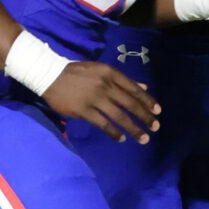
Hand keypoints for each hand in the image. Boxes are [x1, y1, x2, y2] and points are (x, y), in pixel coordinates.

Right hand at [44, 61, 159, 141]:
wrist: (50, 75)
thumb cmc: (78, 73)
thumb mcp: (101, 70)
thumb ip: (122, 80)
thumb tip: (144, 87)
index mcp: (110, 73)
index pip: (134, 89)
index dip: (148, 101)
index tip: (158, 112)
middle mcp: (105, 85)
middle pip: (130, 103)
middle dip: (145, 117)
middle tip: (156, 127)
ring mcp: (94, 98)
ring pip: (119, 116)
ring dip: (133, 128)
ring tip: (144, 138)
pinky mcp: (83, 110)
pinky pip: (102, 123)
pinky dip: (113, 132)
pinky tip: (121, 138)